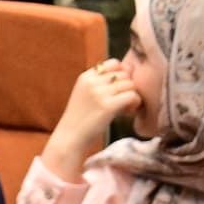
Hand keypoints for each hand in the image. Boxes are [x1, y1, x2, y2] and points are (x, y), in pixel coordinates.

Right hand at [42, 59, 138, 180]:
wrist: (69, 139)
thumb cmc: (80, 120)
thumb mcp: (84, 94)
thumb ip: (100, 83)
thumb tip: (128, 70)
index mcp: (85, 77)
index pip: (114, 63)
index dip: (122, 74)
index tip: (120, 89)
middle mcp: (92, 82)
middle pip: (124, 74)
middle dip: (128, 86)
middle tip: (124, 102)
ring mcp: (99, 93)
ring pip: (130, 84)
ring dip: (133, 96)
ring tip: (125, 108)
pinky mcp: (108, 106)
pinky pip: (132, 96)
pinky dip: (135, 104)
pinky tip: (127, 113)